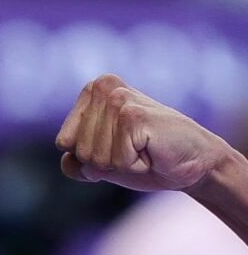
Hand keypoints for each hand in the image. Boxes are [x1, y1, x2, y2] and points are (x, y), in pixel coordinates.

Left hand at [55, 74, 228, 192]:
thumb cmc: (145, 158)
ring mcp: (118, 100)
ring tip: (142, 149)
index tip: (115, 148)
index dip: (87, 159)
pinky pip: (116, 161)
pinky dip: (133, 166)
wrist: (190, 163)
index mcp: (92, 91)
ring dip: (119, 164)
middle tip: (133, 149)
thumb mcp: (101, 161)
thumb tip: (66, 157)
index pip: (63, 143)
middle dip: (104, 163)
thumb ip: (75, 159)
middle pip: (79, 151)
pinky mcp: (134, 116)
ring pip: (94, 158)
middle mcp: (103, 88)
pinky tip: (151, 151)